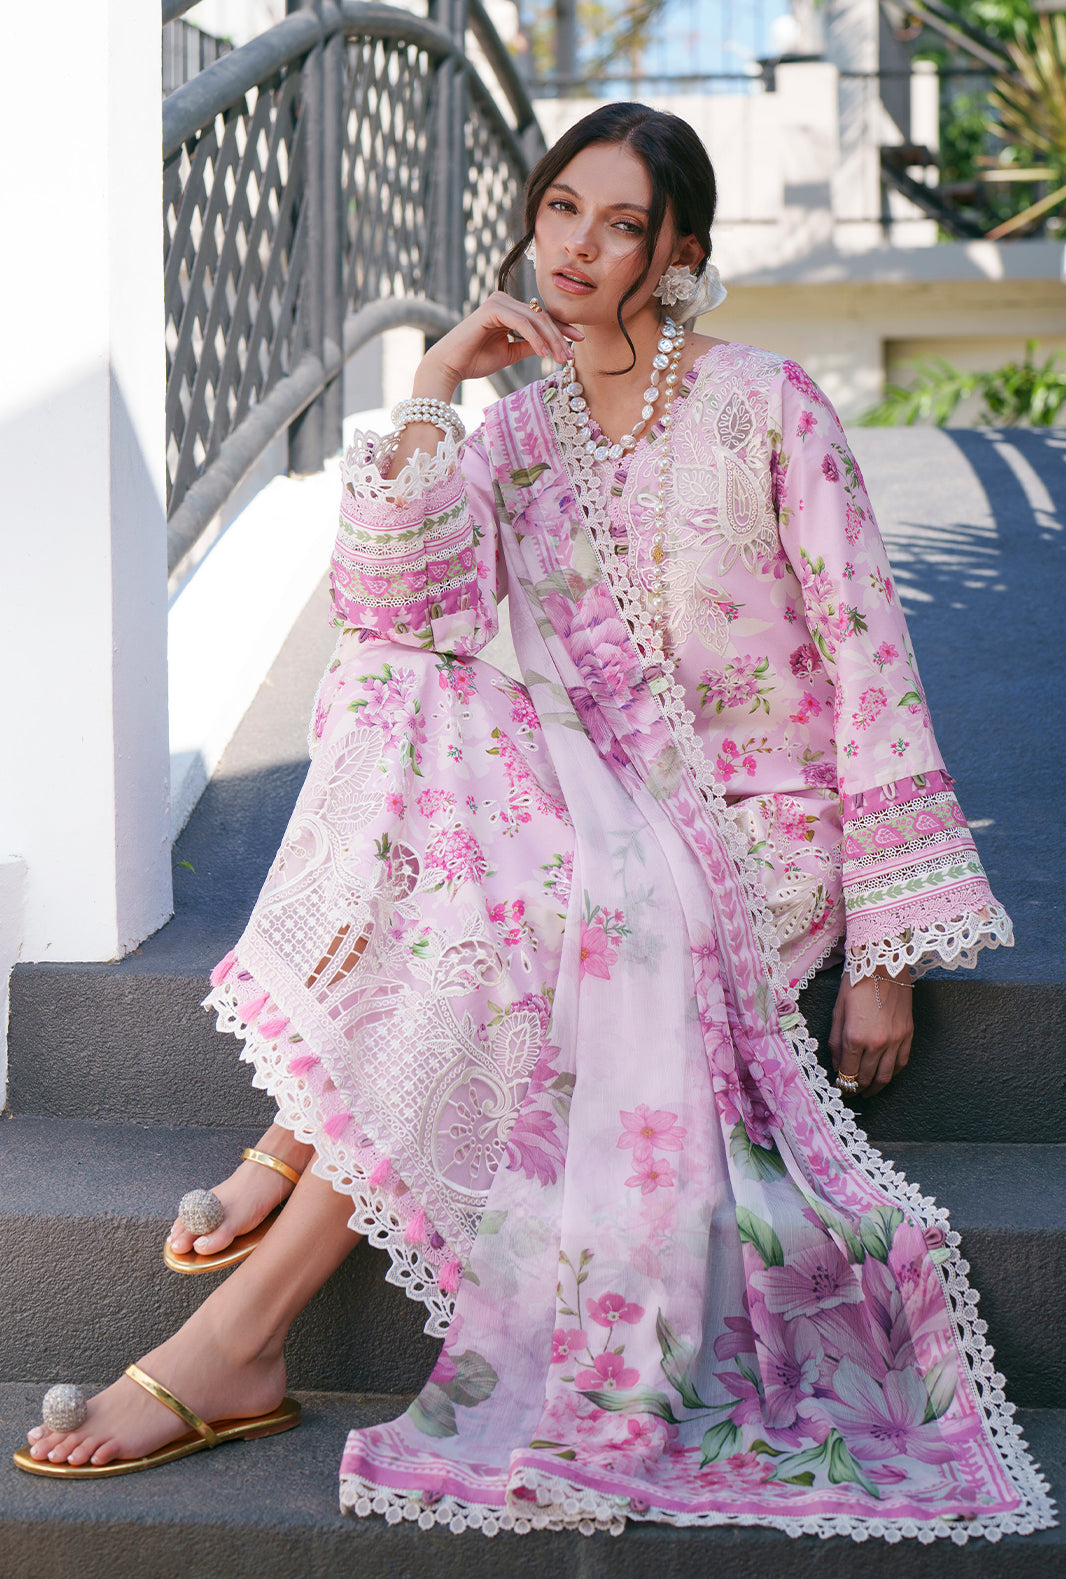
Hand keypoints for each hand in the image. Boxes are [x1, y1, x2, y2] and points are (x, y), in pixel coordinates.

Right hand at [414, 291, 583, 398]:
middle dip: (559, 336)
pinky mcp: (492, 308)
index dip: (560, 328)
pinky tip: (543, 353)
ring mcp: (498, 301)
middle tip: (570, 356)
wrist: (450, 366)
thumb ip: (529, 345)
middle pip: (541, 316)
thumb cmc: (475, 361)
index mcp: (508, 310)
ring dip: (550, 339)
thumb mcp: (510, 353)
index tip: (576, 342)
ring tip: (560, 358)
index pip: (540, 316)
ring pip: (535, 319)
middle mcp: (503, 300)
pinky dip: (535, 338)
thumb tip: (552, 344)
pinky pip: (522, 323)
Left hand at [829, 968, 913, 1095]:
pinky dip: (893, 1073)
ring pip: (887, 1076)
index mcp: (855, 1038)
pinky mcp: (908, 1034)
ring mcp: (896, 1040)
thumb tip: (838, 1065)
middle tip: (851, 1092)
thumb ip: (836, 1042)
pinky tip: (885, 1074)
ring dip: (876, 1087)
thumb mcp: (838, 1012)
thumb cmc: (856, 984)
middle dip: (857, 1089)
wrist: (883, 964)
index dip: (842, 1085)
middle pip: (866, 1078)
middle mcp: (877, 1044)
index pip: (848, 1073)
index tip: (839, 1088)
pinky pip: (902, 1063)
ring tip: (867, 1091)